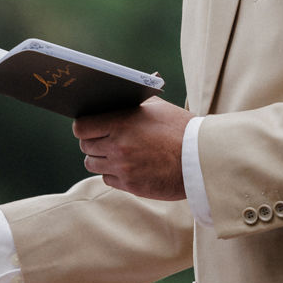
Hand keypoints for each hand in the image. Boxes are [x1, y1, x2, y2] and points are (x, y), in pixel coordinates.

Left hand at [72, 97, 190, 199]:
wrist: (201, 160)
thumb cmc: (181, 130)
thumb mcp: (157, 108)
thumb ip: (132, 103)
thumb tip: (115, 97)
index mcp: (121, 123)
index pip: (81, 127)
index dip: (83, 127)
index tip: (89, 127)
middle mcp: (118, 146)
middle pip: (85, 146)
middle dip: (92, 142)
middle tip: (104, 139)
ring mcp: (123, 167)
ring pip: (92, 164)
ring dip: (100, 158)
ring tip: (115, 153)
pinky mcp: (130, 185)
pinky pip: (107, 179)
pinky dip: (113, 173)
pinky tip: (126, 166)